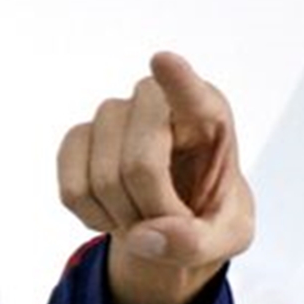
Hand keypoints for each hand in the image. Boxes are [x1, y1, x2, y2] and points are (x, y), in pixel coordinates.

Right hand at [57, 52, 254, 303]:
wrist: (180, 216)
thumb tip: (147, 235)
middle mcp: (158, 101)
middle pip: (140, 164)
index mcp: (209, 114)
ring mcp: (114, 114)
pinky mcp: (80, 137)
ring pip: (103, 179)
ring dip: (126, 217)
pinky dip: (95, 217)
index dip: (177, 80)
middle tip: (174, 223)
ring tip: (150, 215)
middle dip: (154, 209)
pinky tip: (118, 214)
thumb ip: (200, 242)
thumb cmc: (214, 215)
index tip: (163, 61)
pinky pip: (73, 189)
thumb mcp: (229, 237)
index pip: (191, 93)